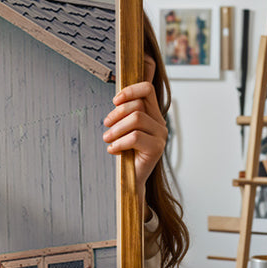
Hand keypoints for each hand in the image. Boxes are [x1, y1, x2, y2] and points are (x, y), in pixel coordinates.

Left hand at [103, 55, 166, 202]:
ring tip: (107, 139)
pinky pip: (135, 137)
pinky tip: (113, 150)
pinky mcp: (157, 148)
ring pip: (136, 119)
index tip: (114, 101)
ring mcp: (161, 136)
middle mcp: (160, 123)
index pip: (148, 89)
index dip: (130, 90)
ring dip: (116, 129)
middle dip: (116, 114)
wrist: (131, 178)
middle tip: (106, 125)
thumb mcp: (123, 129)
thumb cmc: (126, 152)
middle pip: (138, 105)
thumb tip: (117, 99)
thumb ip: (124, 114)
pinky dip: (119, 142)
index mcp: (153, 114)